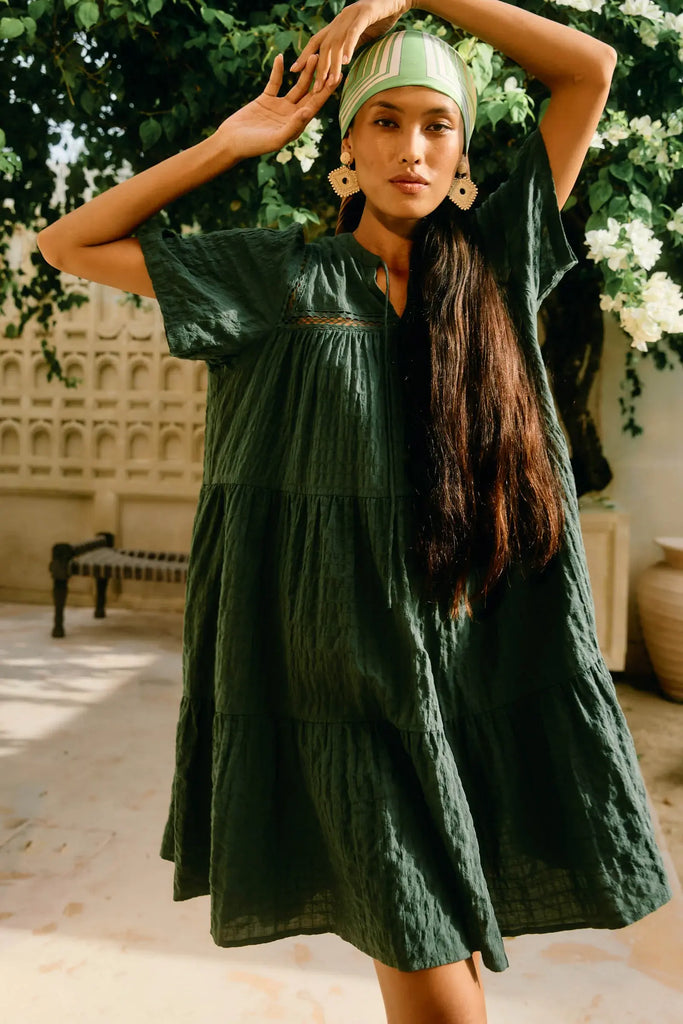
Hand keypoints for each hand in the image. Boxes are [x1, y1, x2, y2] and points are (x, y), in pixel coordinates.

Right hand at [214, 52, 335, 161]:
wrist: (230, 142)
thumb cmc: (253, 146)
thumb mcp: (275, 138)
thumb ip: (293, 126)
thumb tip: (309, 111)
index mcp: (297, 126)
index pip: (315, 106)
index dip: (326, 92)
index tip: (337, 77)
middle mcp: (291, 116)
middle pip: (309, 94)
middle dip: (320, 78)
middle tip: (330, 61)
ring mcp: (279, 107)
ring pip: (296, 86)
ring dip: (304, 72)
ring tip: (313, 56)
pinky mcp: (266, 100)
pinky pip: (274, 82)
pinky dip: (277, 71)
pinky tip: (281, 57)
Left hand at [291, 0, 413, 92]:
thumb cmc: (380, 18)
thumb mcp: (361, 35)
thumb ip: (350, 46)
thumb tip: (343, 64)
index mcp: (336, 24)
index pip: (316, 41)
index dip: (304, 55)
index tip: (294, 70)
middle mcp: (340, 20)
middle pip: (324, 46)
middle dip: (319, 68)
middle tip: (315, 88)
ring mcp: (351, 16)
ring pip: (337, 42)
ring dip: (333, 64)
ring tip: (331, 82)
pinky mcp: (365, 14)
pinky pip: (353, 33)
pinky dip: (348, 47)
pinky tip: (346, 62)